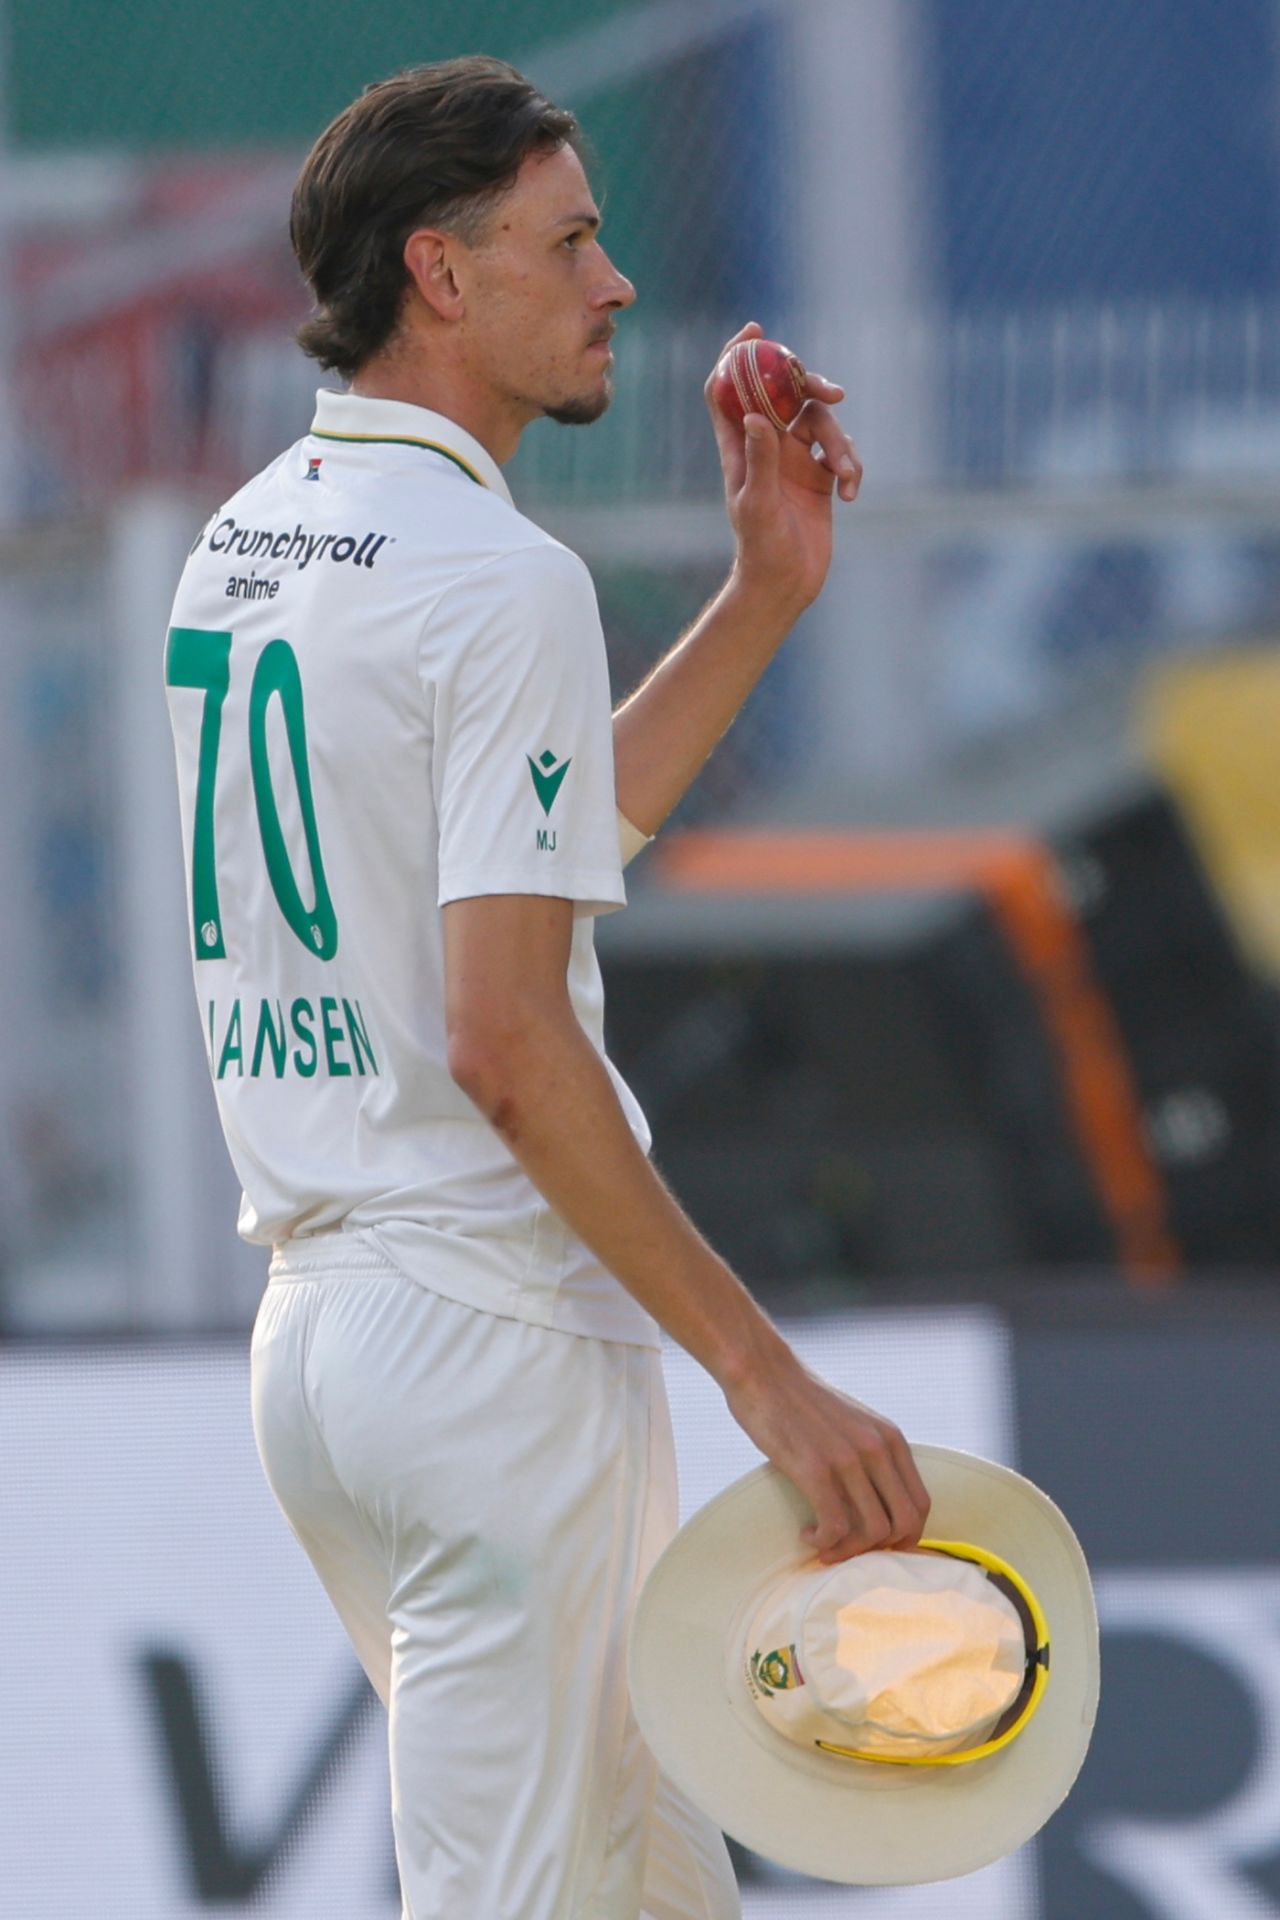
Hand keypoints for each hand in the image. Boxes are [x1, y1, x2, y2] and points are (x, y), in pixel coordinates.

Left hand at [704, 321, 862, 614]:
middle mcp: (766, 446)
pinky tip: (851, 495)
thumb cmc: (761, 549)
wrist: (785, 585)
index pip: (728, 389)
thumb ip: (760, 459)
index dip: (737, 356)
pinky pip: (841, 454)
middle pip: (785, 393)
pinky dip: (851, 468)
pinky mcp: (820, 478)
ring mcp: (794, 460)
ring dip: (841, 444)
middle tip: (833, 392)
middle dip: (810, 386)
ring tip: (846, 477)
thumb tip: (755, 415)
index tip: (756, 332)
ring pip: (822, 423)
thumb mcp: (758, 503)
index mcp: (739, 446)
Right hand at [724, 1347, 929, 1562]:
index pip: (921, 1504)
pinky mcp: (815, 1468)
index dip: (906, 1536)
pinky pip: (835, 1526)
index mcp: (890, 1438)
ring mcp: (848, 1459)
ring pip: (873, 1531)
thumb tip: (876, 1499)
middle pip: (905, 1524)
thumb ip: (871, 1452)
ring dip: (849, 1551)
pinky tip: (808, 1534)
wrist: (763, 1371)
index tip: (877, 1546)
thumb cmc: (801, 1400)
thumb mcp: (854, 1421)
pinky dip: (825, 1542)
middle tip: (852, 1551)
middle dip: (882, 1550)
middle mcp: (877, 1448)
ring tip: (825, 1546)